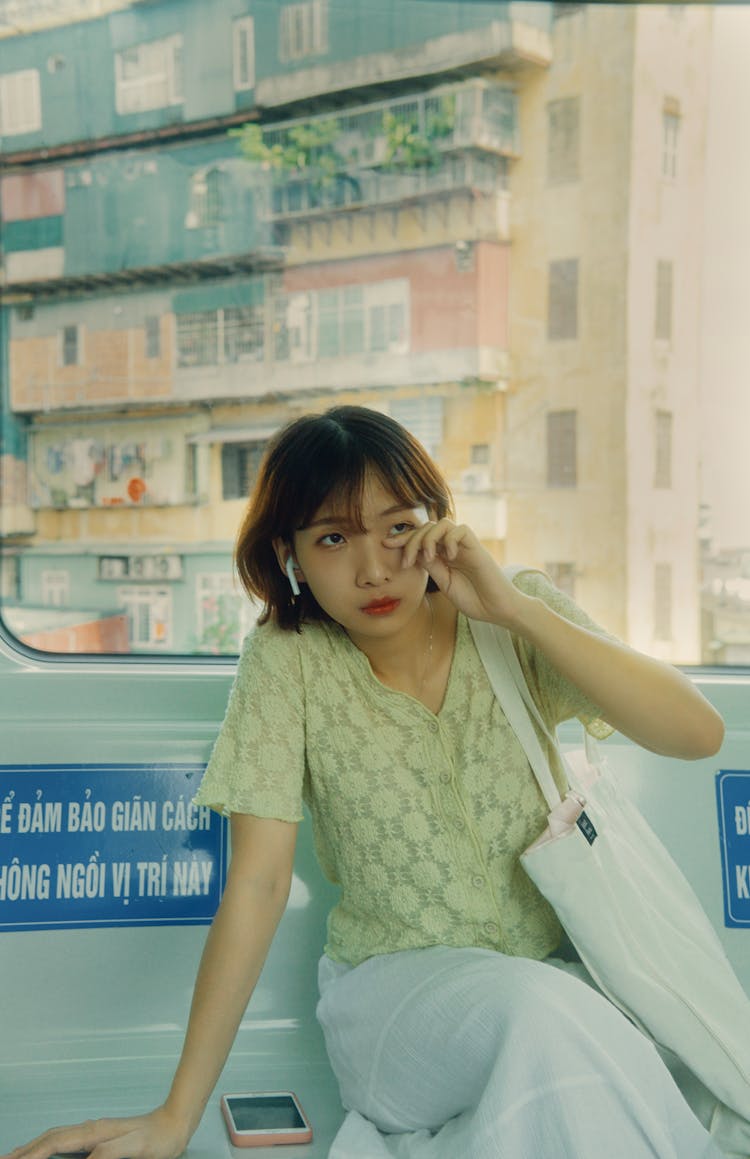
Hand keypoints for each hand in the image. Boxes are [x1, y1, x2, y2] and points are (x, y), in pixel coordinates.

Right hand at [2, 1106, 189, 1158]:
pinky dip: (48, 1147)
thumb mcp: (135, 1148)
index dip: (33, 1154)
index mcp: (95, 1133)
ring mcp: (93, 1133)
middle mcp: (90, 1130)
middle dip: (25, 1151)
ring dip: (33, 1148)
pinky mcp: (98, 1138)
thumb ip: (110, 1153)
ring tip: (15, 1156)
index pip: (55, 1143)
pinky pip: (65, 1142)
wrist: (174, 1123)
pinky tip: (46, 1152)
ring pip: (55, 1139)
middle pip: (49, 1139)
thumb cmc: (158, 1138)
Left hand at [390, 518, 525, 625]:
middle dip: (411, 539)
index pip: (421, 537)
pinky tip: (448, 557)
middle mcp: (453, 547)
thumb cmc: (474, 600)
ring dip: (429, 538)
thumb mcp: (445, 583)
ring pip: (442, 524)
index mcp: (443, 555)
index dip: (403, 538)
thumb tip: (414, 553)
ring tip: (428, 557)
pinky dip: (450, 540)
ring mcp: (465, 546)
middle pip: (427, 527)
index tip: (386, 545)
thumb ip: (432, 566)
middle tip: (407, 561)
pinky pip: (461, 530)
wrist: (497, 610)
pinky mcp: (477, 548)